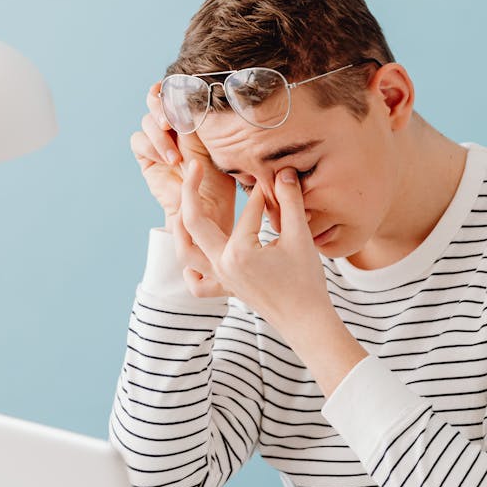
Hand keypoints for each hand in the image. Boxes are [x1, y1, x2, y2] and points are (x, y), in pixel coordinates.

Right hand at [130, 82, 235, 234]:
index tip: (177, 88)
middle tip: (170, 122)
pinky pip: (138, 141)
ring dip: (159, 136)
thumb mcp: (215, 146)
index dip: (171, 87)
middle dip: (160, 107)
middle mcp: (173, 127)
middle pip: (155, 100)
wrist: (204, 210)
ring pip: (147, 121)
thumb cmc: (218, 180)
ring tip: (175, 158)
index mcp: (191, 118)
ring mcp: (158, 141)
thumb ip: (203, 122)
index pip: (175, 93)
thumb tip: (200, 97)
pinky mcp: (146, 157)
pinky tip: (165, 161)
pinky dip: (150, 147)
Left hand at [179, 161, 332, 331]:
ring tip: (184, 204)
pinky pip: (199, 283)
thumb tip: (284, 172)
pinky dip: (191, 269)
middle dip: (191, 191)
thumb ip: (290, 202)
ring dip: (180, 227)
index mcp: (238, 253)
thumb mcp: (300, 238)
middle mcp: (222, 265)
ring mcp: (221, 279)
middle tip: (194, 166)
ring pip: (186, 252)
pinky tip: (197, 256)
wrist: (306, 320)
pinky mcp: (227, 289)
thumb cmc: (306, 282)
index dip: (262, 193)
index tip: (273, 178)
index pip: (247, 212)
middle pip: (193, 223)